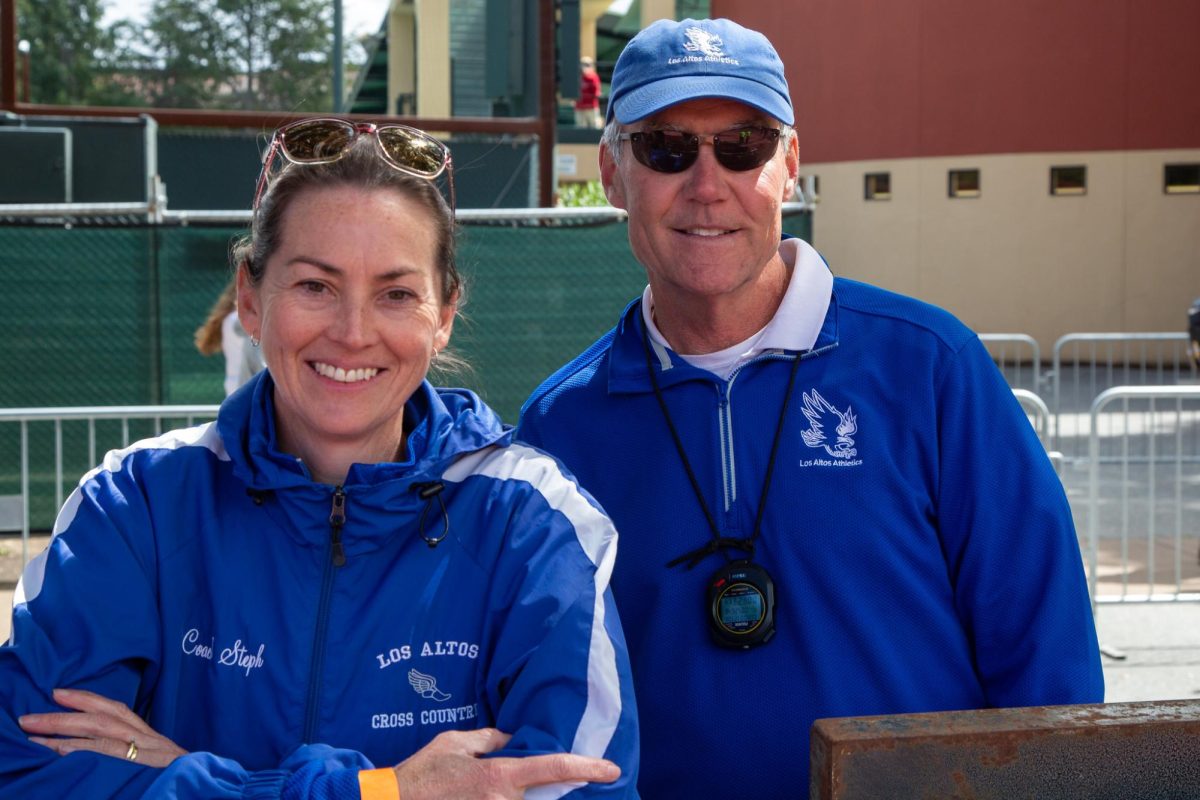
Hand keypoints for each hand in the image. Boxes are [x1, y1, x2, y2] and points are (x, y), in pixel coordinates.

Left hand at [18, 687, 187, 767]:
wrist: (206, 787)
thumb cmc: (179, 777)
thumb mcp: (160, 763)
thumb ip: (138, 753)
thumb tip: (99, 750)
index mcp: (151, 736)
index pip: (118, 710)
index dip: (87, 699)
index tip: (59, 693)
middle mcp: (149, 739)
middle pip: (105, 717)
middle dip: (65, 714)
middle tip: (29, 717)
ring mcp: (146, 752)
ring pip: (103, 732)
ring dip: (64, 730)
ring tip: (34, 733)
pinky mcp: (142, 767)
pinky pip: (107, 754)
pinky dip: (81, 750)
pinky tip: (59, 752)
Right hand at [393, 727, 619, 799]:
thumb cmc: (423, 772)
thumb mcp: (458, 742)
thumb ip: (493, 739)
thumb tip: (517, 741)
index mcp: (499, 777)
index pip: (554, 768)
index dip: (587, 768)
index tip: (610, 769)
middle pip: (548, 797)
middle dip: (560, 788)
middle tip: (576, 777)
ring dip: (534, 796)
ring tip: (496, 780)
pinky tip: (504, 793)